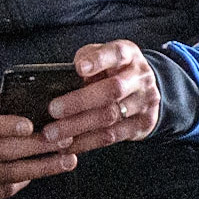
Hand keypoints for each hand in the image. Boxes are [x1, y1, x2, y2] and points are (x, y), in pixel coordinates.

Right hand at [0, 98, 76, 198]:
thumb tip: (21, 112)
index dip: (6, 127)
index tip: (31, 124)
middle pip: (1, 153)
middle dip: (35, 147)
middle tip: (64, 140)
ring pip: (7, 174)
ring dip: (40, 168)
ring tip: (67, 160)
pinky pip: (1, 189)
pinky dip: (24, 181)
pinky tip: (43, 172)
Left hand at [44, 40, 160, 154]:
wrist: (146, 89)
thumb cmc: (113, 70)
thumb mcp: (102, 56)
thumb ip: (85, 61)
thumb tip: (58, 80)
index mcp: (128, 55)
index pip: (116, 54)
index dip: (99, 60)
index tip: (79, 68)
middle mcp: (140, 78)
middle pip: (112, 90)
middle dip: (79, 102)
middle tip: (53, 110)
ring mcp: (144, 102)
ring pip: (110, 116)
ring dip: (78, 126)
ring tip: (53, 133)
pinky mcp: (142, 125)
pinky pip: (112, 136)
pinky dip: (86, 142)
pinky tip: (67, 145)